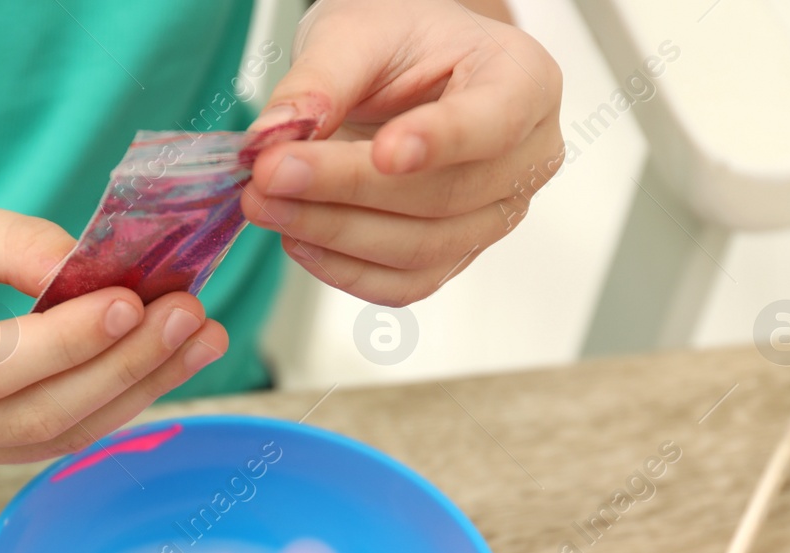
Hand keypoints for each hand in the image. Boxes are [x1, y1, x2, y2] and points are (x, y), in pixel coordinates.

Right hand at [0, 191, 227, 472]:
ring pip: (55, 437)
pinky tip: (164, 360)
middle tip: (190, 316)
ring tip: (200, 338)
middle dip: (122, 367)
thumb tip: (95, 271)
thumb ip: (12, 244)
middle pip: (33, 415)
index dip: (65, 343)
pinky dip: (114, 399)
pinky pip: (54, 437)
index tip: (131, 301)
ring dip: (137, 389)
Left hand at [241, 0, 563, 305]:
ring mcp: (493, 218)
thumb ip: (320, 79)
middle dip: (346, 190)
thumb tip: (276, 132)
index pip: (494, 123)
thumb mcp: (357, 31)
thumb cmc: (401, 43)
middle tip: (270, 173)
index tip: (383, 152)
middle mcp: (524, 160)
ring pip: (419, 250)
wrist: (406, 71)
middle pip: (442, 197)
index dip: (440, 142)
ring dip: (332, 234)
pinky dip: (342, 269)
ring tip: (266, 204)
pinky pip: (402, 284)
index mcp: (523, 84)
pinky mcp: (453, 257)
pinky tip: (297, 238)